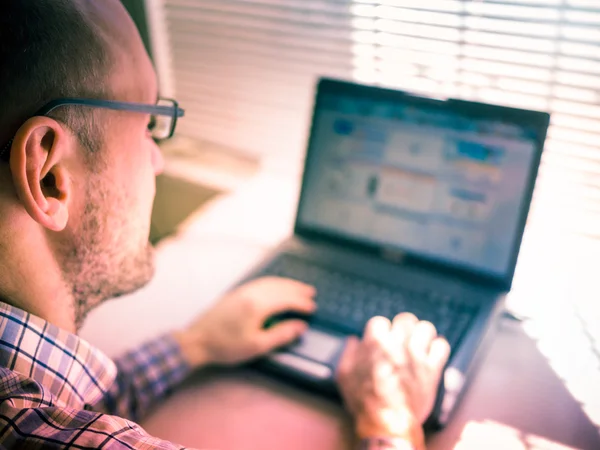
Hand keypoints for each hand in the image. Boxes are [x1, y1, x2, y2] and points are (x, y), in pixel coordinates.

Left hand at [173, 277, 315, 367]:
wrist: (197, 341)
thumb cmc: (227, 347)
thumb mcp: (257, 346)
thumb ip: (281, 335)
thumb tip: (301, 326)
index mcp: (258, 305)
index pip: (286, 300)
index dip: (301, 303)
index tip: (313, 308)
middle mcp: (252, 293)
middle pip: (280, 287)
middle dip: (297, 290)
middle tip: (311, 293)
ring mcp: (242, 290)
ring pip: (270, 282)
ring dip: (286, 284)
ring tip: (299, 287)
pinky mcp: (236, 292)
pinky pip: (261, 282)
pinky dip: (274, 282)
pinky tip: (277, 286)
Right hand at [336, 313, 449, 443]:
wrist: (387, 421)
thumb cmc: (364, 401)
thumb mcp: (344, 375)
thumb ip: (348, 353)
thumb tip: (353, 340)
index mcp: (375, 342)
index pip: (379, 321)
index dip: (379, 331)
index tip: (380, 340)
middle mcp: (397, 343)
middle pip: (405, 319)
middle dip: (402, 326)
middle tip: (401, 338)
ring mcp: (417, 355)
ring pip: (426, 328)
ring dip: (421, 334)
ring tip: (418, 343)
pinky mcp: (432, 368)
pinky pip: (442, 346)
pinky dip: (438, 347)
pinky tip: (432, 353)